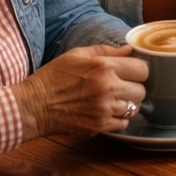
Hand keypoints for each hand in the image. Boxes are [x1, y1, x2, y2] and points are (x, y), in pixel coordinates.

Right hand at [10, 45, 149, 137]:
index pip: (143, 69)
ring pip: (135, 108)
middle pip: (142, 91)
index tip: (131, 72)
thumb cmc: (53, 77)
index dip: (138, 70)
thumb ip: (106, 51)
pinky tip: (108, 112)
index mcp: (105, 67)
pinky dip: (119, 119)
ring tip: (114, 100)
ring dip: (128, 104)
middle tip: (122, 87)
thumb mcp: (77, 55)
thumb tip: (129, 50)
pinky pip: (124, 123)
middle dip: (134, 88)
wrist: (33, 106)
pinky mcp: (99, 126)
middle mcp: (109, 88)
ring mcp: (105, 109)